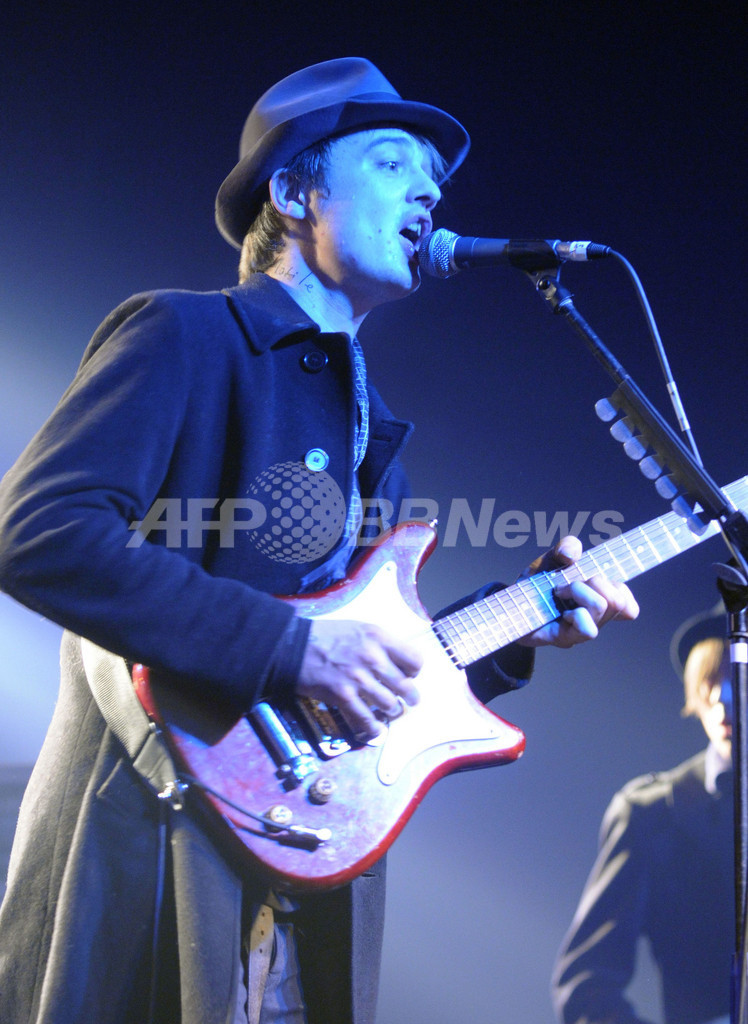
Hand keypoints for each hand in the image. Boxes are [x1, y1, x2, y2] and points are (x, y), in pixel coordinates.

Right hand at [296, 619, 421, 740]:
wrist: (293, 646)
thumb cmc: (326, 635)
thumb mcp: (359, 628)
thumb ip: (380, 644)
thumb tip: (398, 663)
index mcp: (378, 637)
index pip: (414, 660)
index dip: (413, 671)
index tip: (408, 675)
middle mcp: (372, 657)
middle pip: (406, 686)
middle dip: (411, 697)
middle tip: (410, 701)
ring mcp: (358, 678)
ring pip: (390, 705)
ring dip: (392, 711)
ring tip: (389, 712)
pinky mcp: (343, 696)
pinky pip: (366, 720)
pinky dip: (373, 728)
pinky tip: (375, 729)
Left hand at [518, 535, 638, 648]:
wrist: (510, 602)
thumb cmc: (536, 583)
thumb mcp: (552, 558)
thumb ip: (566, 547)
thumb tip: (571, 555)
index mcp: (598, 601)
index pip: (629, 608)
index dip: (622, 590)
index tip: (599, 576)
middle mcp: (594, 620)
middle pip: (619, 601)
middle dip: (596, 580)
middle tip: (569, 582)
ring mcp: (582, 631)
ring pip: (602, 607)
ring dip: (580, 591)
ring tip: (560, 591)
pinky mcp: (566, 639)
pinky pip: (587, 628)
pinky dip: (575, 613)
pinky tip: (560, 611)